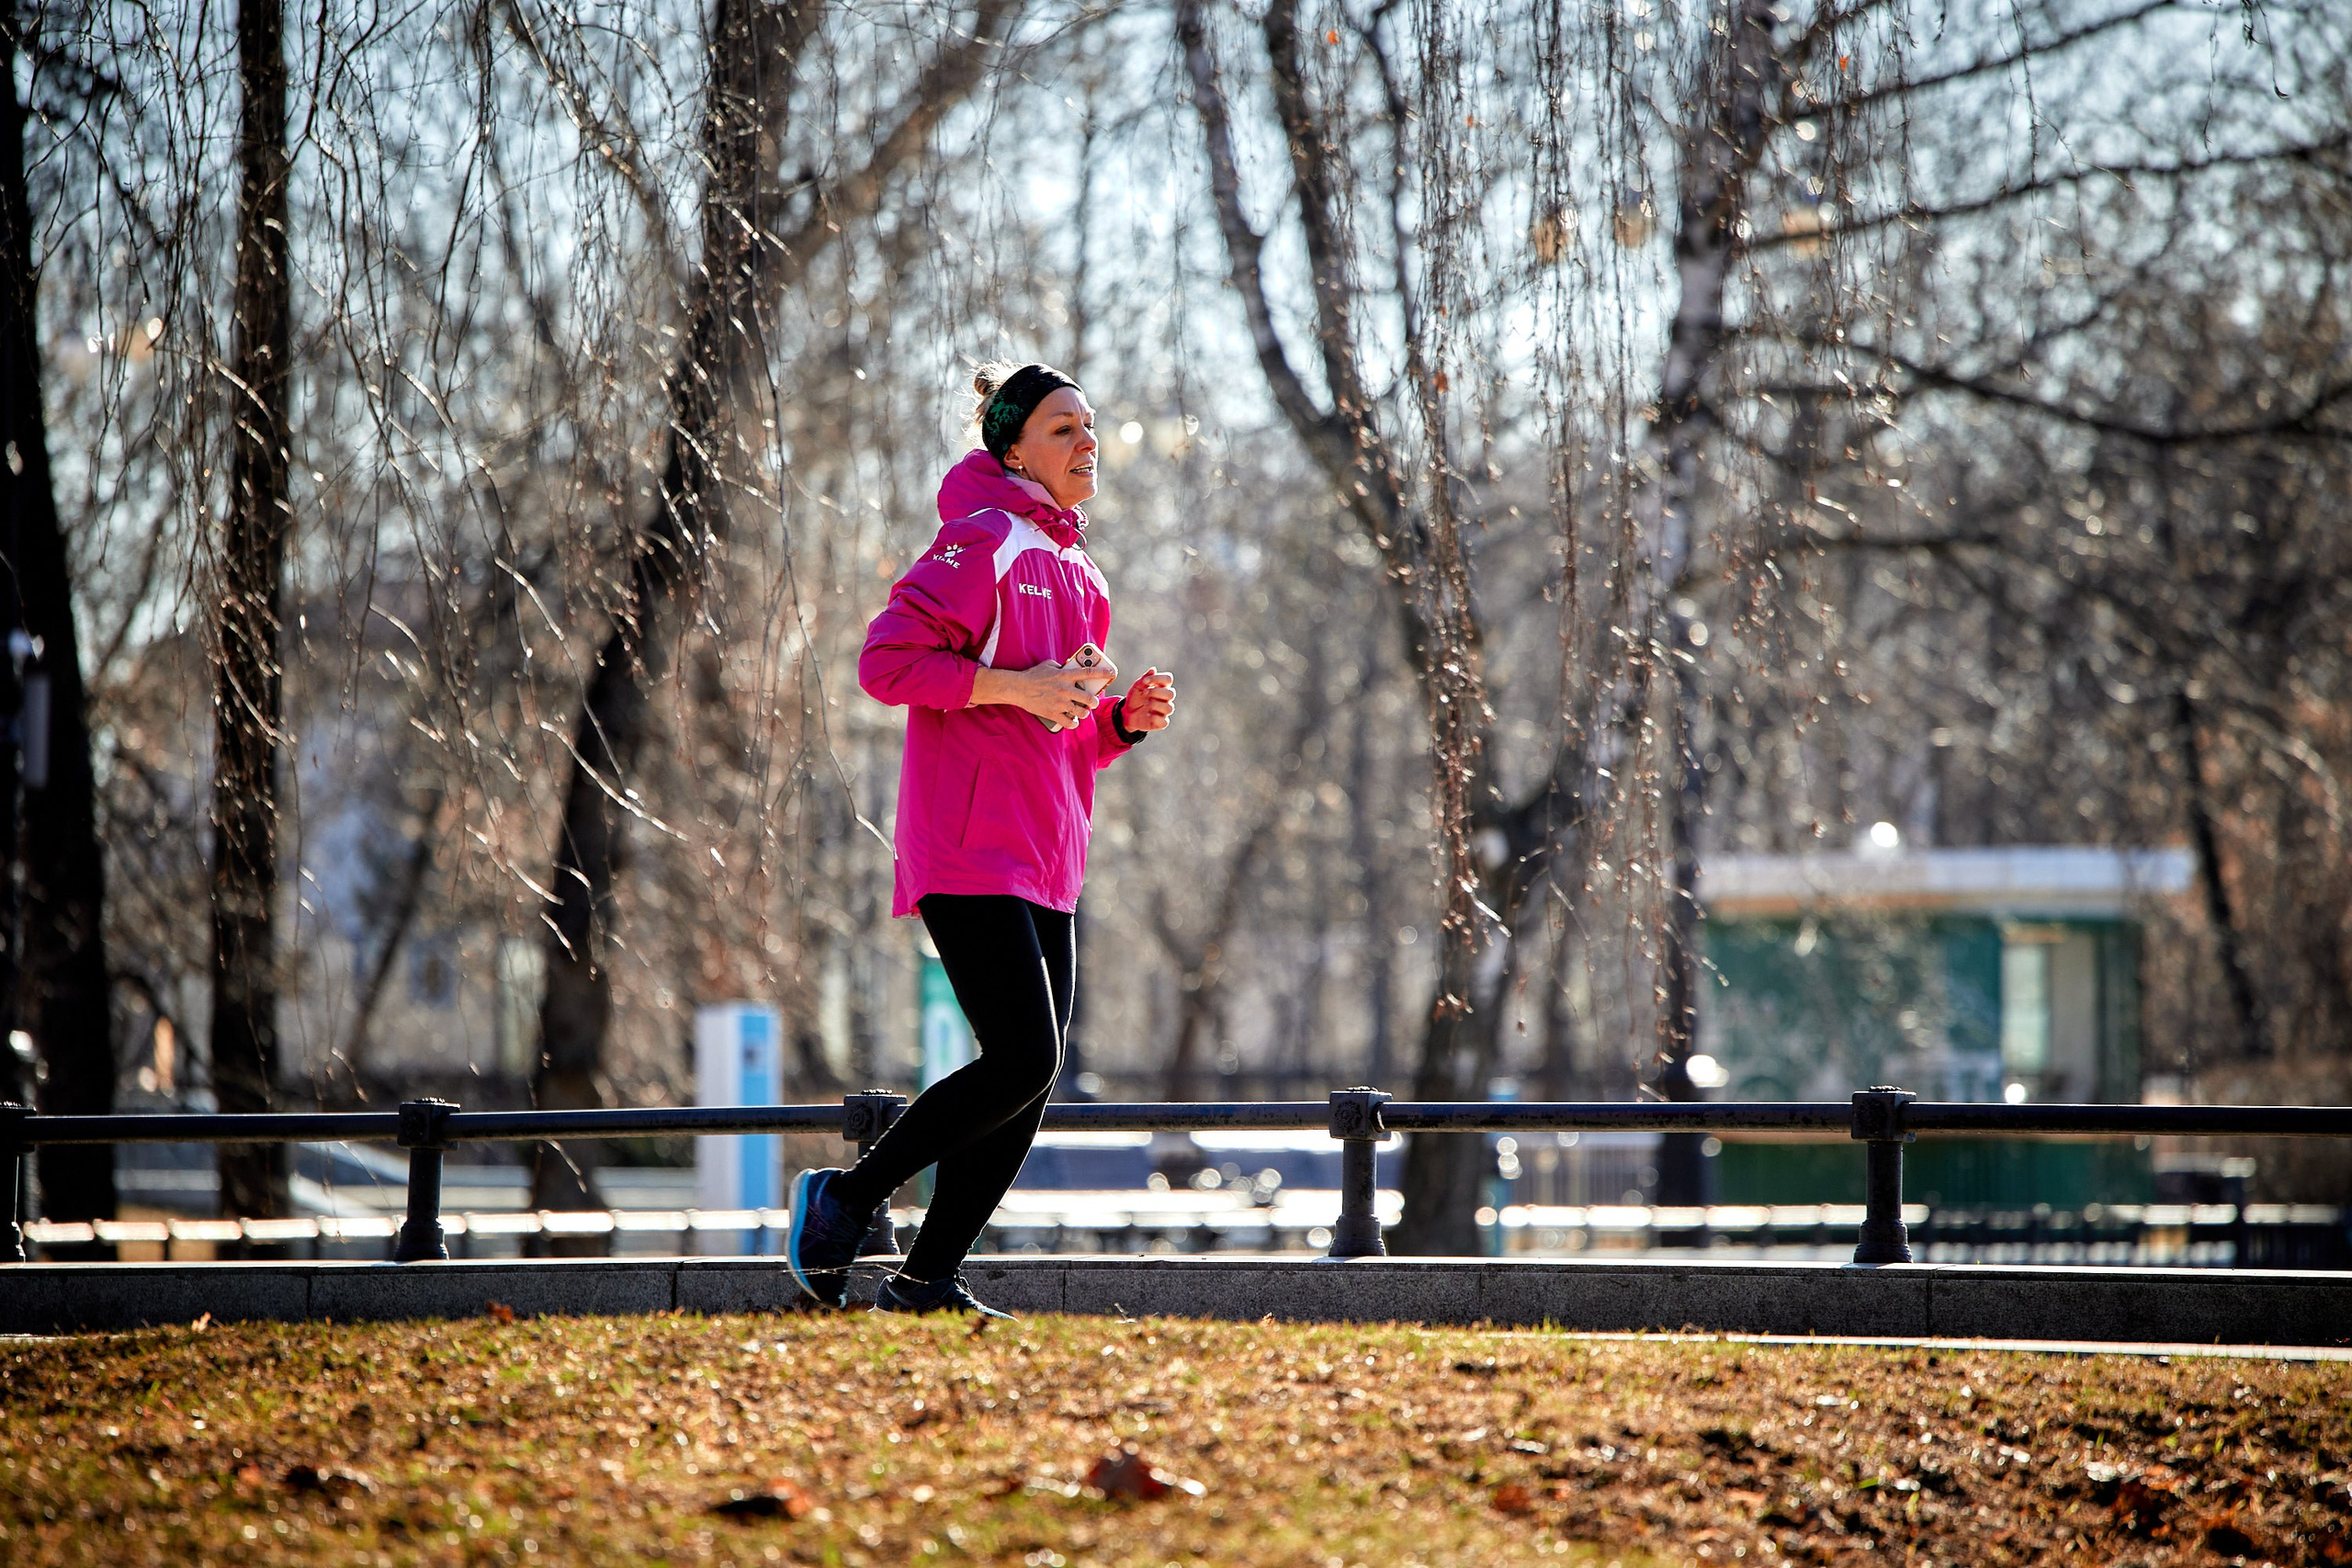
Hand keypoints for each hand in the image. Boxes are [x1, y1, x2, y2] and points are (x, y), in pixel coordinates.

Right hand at [971, 658, 1116, 725]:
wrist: (1017, 688)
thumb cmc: (1033, 675)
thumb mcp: (1049, 665)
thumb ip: (1063, 668)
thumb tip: (1072, 669)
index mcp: (1065, 675)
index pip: (1089, 673)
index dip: (1103, 673)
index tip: (1112, 673)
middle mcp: (1065, 689)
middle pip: (1089, 698)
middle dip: (1094, 702)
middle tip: (1092, 702)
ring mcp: (1059, 703)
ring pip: (1081, 712)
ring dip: (1084, 713)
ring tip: (1082, 711)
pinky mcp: (1053, 714)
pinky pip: (1069, 723)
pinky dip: (1073, 723)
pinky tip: (1073, 721)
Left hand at [1117, 668, 1174, 732]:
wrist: (1127, 713)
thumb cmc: (1135, 698)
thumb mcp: (1137, 687)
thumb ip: (1145, 678)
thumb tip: (1153, 669)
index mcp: (1162, 687)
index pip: (1168, 679)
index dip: (1158, 678)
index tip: (1145, 681)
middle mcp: (1166, 699)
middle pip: (1171, 694)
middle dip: (1155, 692)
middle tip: (1144, 693)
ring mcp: (1164, 711)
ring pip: (1169, 708)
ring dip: (1155, 704)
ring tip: (1145, 704)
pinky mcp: (1161, 723)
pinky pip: (1164, 722)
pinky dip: (1154, 717)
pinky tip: (1147, 714)